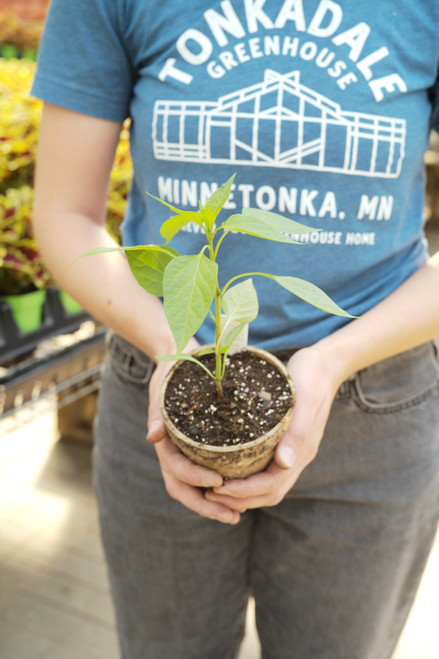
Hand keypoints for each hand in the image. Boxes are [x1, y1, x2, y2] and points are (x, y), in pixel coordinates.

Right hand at [146, 341, 240, 524]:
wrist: (178, 361)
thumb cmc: (172, 374)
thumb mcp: (164, 388)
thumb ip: (158, 411)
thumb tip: (153, 436)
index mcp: (164, 442)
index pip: (175, 470)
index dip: (195, 478)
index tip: (219, 480)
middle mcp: (172, 453)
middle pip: (183, 489)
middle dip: (205, 506)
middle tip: (232, 516)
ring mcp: (184, 454)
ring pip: (193, 489)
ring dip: (213, 505)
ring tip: (237, 514)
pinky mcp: (197, 451)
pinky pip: (204, 477)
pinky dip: (218, 491)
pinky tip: (239, 495)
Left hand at [205, 345, 341, 510]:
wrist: (323, 365)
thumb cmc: (311, 378)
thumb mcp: (305, 400)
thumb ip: (297, 432)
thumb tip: (284, 463)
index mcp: (302, 451)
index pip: (272, 485)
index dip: (245, 492)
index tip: (218, 488)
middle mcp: (296, 457)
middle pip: (269, 492)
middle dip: (239, 499)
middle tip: (209, 494)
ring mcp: (291, 451)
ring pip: (267, 485)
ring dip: (242, 493)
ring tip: (214, 487)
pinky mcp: (283, 442)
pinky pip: (265, 469)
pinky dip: (247, 477)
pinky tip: (227, 469)